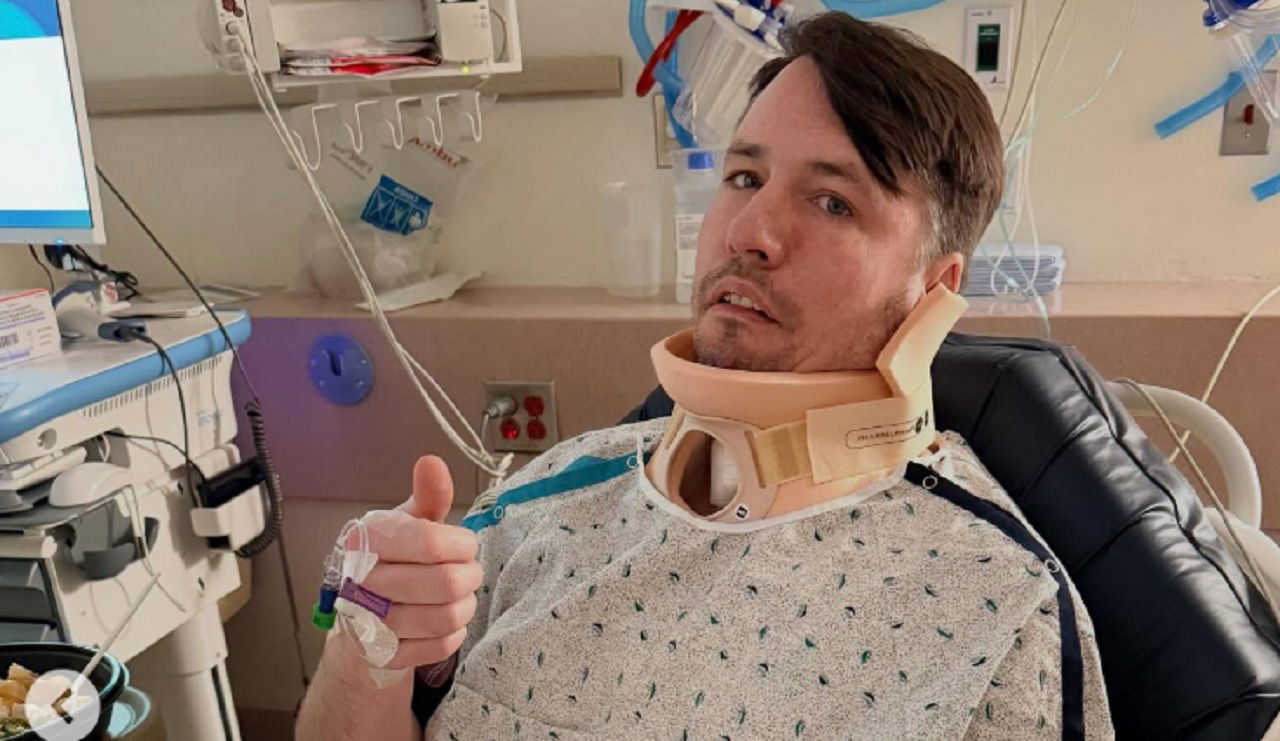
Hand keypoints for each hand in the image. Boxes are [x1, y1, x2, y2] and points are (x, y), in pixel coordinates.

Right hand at [349, 456, 481, 669]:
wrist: (360, 616)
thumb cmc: (391, 560)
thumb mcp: (409, 522)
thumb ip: (428, 495)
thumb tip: (432, 463)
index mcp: (367, 539)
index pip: (429, 541)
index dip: (460, 545)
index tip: (464, 545)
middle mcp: (361, 580)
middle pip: (446, 583)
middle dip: (468, 576)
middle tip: (466, 572)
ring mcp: (369, 622)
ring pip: (446, 617)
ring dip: (463, 605)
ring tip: (456, 595)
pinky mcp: (384, 654)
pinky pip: (440, 646)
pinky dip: (452, 632)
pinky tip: (442, 619)